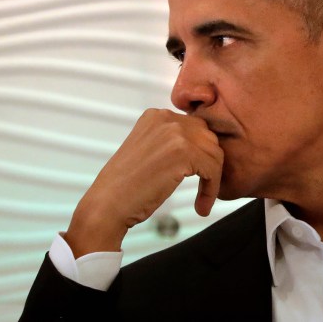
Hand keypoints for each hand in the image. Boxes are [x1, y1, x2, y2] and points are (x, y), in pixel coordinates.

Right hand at [64, 108, 223, 256]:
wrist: (108, 204)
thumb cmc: (126, 186)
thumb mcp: (148, 151)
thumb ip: (170, 142)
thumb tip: (203, 148)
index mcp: (156, 115)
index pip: (195, 128)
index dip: (201, 154)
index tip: (200, 176)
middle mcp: (165, 118)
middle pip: (208, 138)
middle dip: (210, 164)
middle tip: (205, 189)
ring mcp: (175, 133)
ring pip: (214, 154)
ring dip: (213, 179)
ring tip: (203, 201)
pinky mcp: (184, 153)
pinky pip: (213, 169)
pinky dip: (211, 190)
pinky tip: (202, 206)